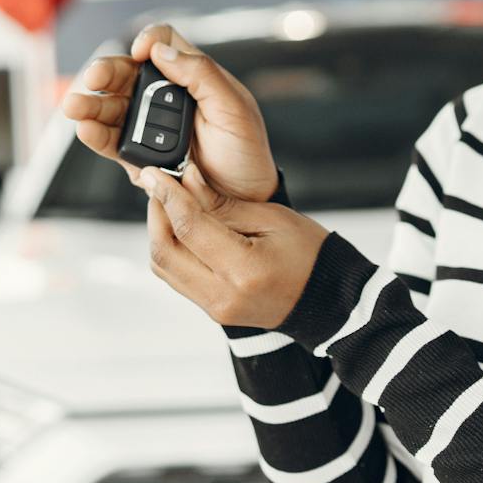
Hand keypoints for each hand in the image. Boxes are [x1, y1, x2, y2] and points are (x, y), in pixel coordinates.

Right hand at [61, 22, 278, 201]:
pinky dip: (95, 134)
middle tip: (94, 78)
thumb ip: (202, 74)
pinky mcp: (138, 155)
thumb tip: (160, 51)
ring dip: (90, 104)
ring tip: (76, 107)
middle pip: (126, 72)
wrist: (245, 200)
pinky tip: (87, 130)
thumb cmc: (246, 153)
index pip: (162, 43)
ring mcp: (148, 125)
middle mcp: (165, 96)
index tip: (142, 53)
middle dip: (105, 72)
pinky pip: (111, 140)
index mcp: (192, 76)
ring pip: (111, 106)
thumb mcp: (234, 109)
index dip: (149, 41)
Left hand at [141, 161, 328, 329]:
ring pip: (164, 267)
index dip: (168, 195)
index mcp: (244, 270)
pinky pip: (176, 278)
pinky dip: (172, 250)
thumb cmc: (310, 256)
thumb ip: (223, 204)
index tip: (155, 173)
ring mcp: (215, 307)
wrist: (328, 300)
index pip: (188, 228)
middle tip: (160, 186)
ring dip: (159, 232)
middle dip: (156, 213)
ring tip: (170, 204)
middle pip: (164, 251)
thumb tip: (188, 180)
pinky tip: (182, 227)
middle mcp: (223, 294)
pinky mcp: (212, 310)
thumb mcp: (272, 218)